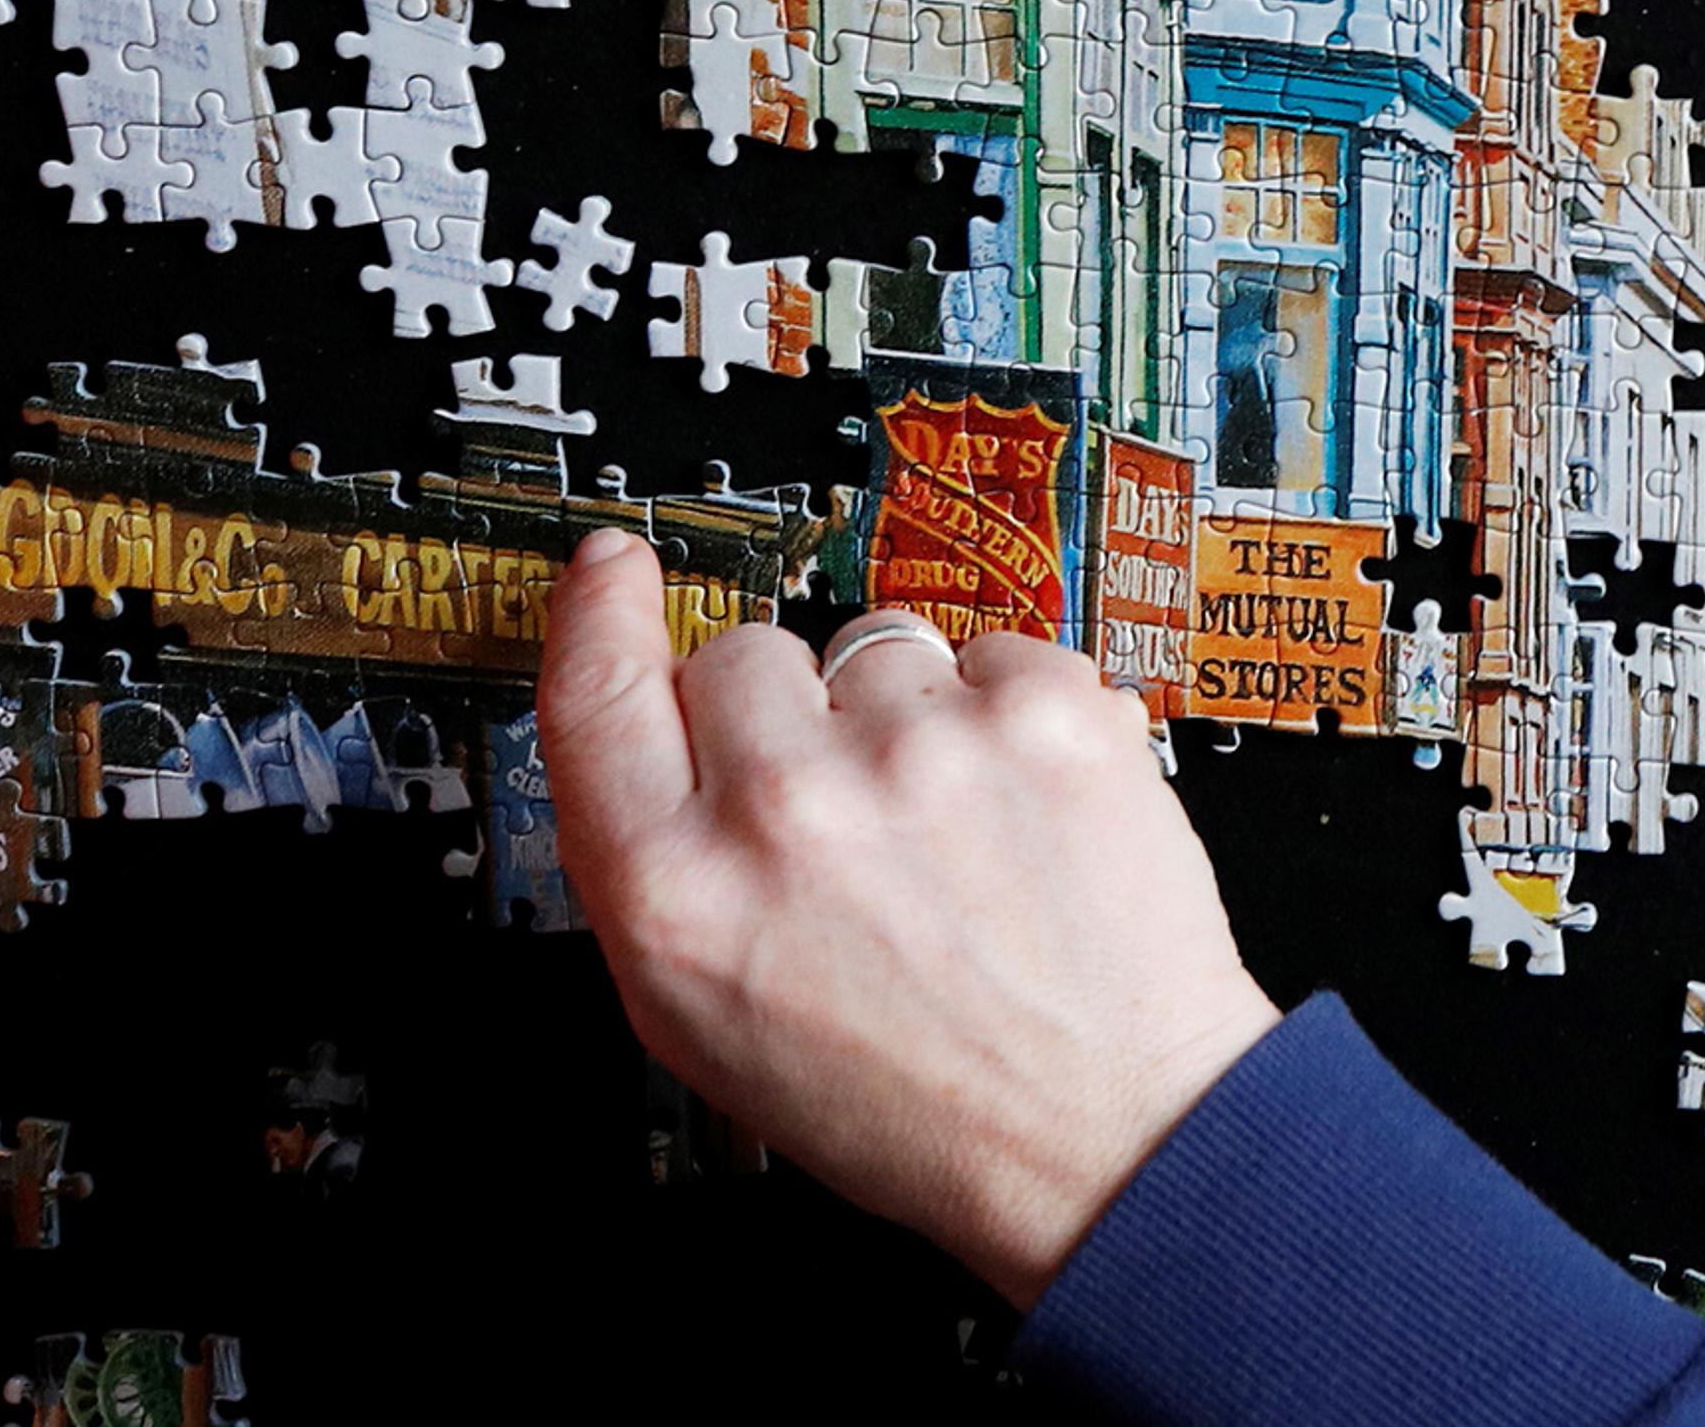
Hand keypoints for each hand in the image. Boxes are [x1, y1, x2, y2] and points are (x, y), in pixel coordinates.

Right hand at [535, 528, 1281, 1307]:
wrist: (1111, 1132)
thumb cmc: (919, 1102)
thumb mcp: (712, 1023)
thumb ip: (662, 868)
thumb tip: (647, 720)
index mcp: (680, 896)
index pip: (593, 696)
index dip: (601, 616)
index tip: (616, 571)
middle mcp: (788, 811)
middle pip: (742, 658)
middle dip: (787, 715)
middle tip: (850, 814)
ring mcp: (922, 752)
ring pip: (876, 647)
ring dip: (907, 714)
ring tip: (954, 829)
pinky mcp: (1045, 716)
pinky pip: (993, 651)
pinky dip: (1009, 714)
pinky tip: (1024, 810)